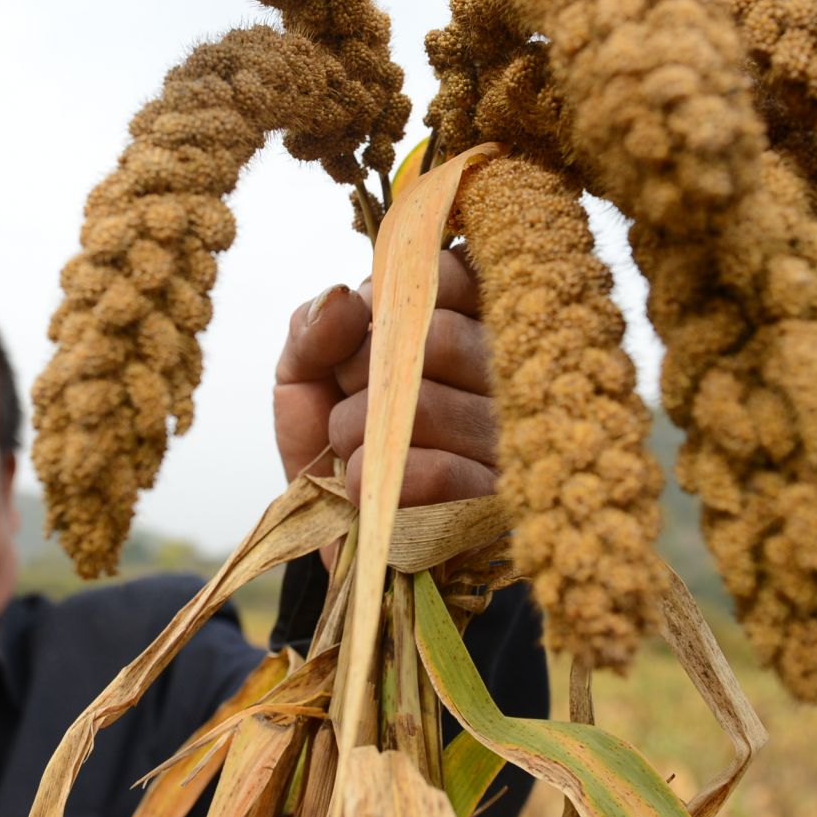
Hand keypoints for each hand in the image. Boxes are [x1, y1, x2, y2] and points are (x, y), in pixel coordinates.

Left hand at [273, 248, 497, 508]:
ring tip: (351, 456)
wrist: (340, 543)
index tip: (368, 334)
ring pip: (427, 405)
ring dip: (357, 434)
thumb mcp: (306, 378)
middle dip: (363, 373)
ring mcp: (510, 441)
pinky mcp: (499, 505)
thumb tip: (345, 298)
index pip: (455, 274)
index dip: (396, 300)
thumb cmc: (332, 446)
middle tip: (351, 404)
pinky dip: (377, 479)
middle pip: (436, 337)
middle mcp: (505, 375)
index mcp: (470, 327)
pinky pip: (439, 471)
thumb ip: (313, 330)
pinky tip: (360, 491)